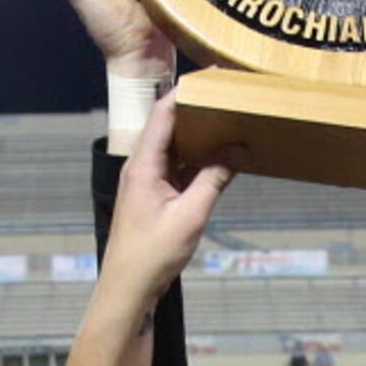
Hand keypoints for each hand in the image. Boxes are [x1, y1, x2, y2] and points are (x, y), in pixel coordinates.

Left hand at [101, 91, 234, 299]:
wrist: (128, 290)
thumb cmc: (151, 256)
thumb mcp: (190, 215)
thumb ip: (214, 178)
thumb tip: (237, 151)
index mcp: (143, 164)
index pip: (164, 112)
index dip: (187, 91)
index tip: (211, 76)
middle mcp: (141, 166)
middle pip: (170, 125)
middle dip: (198, 109)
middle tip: (228, 96)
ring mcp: (148, 181)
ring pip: (176, 147)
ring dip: (200, 136)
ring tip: (230, 122)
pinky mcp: (155, 197)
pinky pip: (179, 168)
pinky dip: (199, 161)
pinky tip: (221, 159)